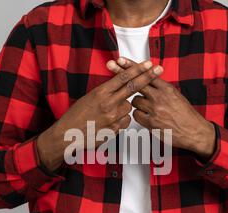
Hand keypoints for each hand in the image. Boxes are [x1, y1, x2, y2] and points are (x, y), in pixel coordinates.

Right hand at [37, 60, 163, 170]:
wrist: (68, 134)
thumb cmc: (77, 115)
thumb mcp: (89, 97)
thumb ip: (106, 91)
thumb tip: (120, 85)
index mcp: (100, 93)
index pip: (123, 78)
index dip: (137, 69)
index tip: (147, 63)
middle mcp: (108, 103)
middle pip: (133, 88)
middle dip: (147, 77)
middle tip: (159, 68)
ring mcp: (113, 117)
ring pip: (129, 107)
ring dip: (124, 107)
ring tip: (108, 112)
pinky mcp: (115, 129)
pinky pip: (126, 121)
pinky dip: (121, 120)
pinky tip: (110, 122)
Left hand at [107, 57, 215, 161]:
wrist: (194, 131)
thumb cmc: (185, 114)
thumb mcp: (176, 96)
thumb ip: (161, 88)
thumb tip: (148, 80)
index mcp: (167, 89)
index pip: (146, 74)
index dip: (132, 66)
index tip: (120, 59)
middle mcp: (160, 97)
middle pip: (136, 83)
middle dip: (121, 73)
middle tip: (110, 65)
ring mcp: (155, 110)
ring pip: (134, 101)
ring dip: (136, 103)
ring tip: (148, 107)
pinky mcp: (152, 123)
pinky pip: (136, 116)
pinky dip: (139, 115)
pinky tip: (147, 117)